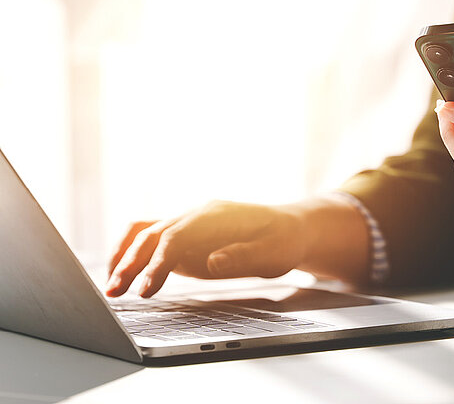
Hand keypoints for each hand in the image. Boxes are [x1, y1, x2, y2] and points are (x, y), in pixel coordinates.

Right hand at [106, 200, 309, 297]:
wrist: (289, 229)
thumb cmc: (283, 242)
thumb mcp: (274, 254)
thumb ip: (244, 257)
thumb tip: (212, 262)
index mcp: (216, 216)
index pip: (177, 236)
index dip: (158, 262)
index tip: (145, 289)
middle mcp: (196, 215)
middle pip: (153, 234)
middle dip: (130, 262)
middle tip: (115, 293)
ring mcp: (187, 224)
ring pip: (145, 233)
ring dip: (123, 257)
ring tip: (110, 288)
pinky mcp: (184, 237)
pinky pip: (150, 238)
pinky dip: (130, 253)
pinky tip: (122, 275)